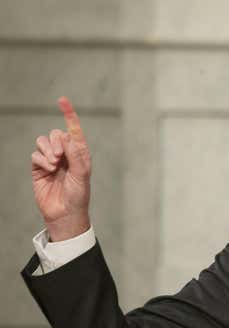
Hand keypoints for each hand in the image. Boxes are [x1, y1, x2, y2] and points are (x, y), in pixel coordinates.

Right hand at [31, 97, 91, 241]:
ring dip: (47, 150)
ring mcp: (51, 160)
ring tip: (54, 165)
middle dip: (56, 142)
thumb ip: (75, 153)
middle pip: (56, 134)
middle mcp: (66, 154)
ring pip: (43, 142)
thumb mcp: (82, 173)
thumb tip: (66, 135)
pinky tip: (47, 170)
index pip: (74, 130)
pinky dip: (40, 160)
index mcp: (80, 153)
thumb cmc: (78, 195)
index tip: (62, 100)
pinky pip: (35, 154)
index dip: (68, 114)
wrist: (65, 213)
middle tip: (59, 157)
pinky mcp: (38, 168)